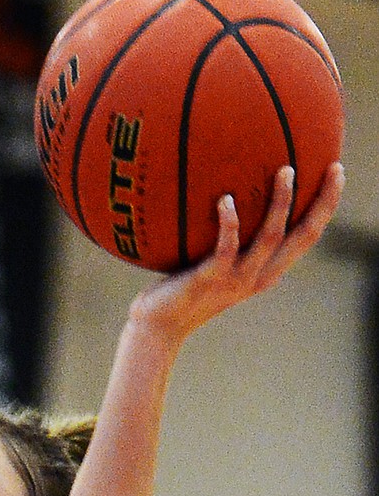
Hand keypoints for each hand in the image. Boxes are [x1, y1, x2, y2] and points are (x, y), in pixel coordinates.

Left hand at [130, 160, 344, 346]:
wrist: (158, 327)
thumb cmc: (182, 290)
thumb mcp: (214, 263)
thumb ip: (228, 237)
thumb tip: (228, 189)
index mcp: (265, 271)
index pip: (306, 237)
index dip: (325, 207)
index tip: (337, 174)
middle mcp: (258, 276)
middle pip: (303, 237)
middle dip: (323, 203)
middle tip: (334, 168)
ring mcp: (236, 279)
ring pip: (270, 238)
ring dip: (281, 203)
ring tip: (285, 170)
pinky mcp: (210, 279)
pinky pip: (226, 247)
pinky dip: (229, 222)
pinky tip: (225, 199)